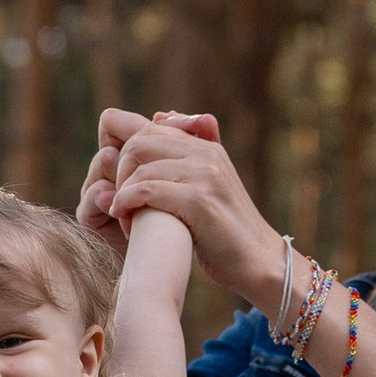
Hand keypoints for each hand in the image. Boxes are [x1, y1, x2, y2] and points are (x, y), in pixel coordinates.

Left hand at [101, 107, 279, 307]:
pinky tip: (125, 220)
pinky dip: (127, 204)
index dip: (123, 150)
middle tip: (117, 198)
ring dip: (121, 193)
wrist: (257, 261)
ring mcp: (205, 175)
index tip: (118, 180)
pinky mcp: (200, 201)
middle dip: (119, 171)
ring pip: (140, 167)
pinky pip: (146, 190)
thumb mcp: (208, 183)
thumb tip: (161, 115)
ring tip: (123, 215)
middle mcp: (206, 154)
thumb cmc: (224, 229)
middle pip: (139, 142)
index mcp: (206, 146)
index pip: (149, 127)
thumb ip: (187, 153)